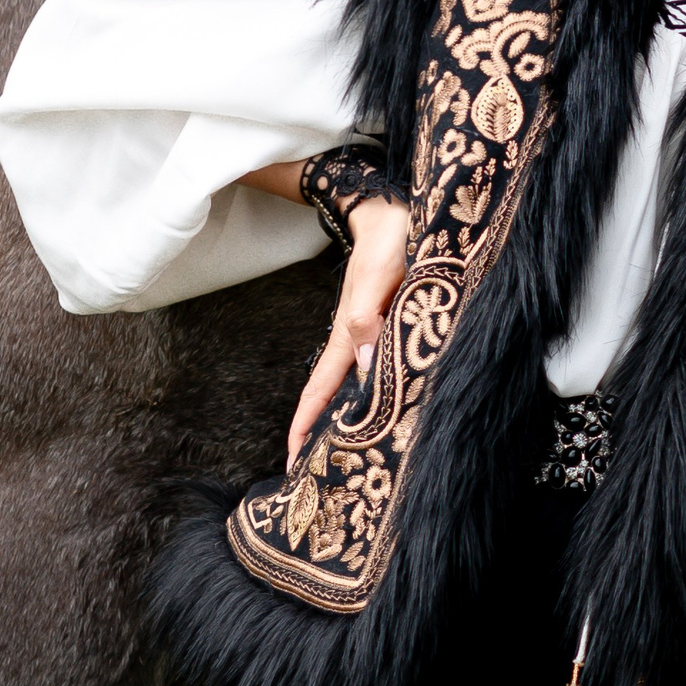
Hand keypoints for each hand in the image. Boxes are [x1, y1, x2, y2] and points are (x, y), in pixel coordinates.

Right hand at [285, 198, 411, 468]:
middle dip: (319, 429)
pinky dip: (367, 388)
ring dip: (343, 412)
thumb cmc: (391, 243)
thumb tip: (366, 361)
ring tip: (343, 447)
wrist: (394, 215)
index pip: (321, 388)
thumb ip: (370, 316)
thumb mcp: (382, 278)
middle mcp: (354, 337)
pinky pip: (371, 364)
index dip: (305, 424)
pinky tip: (375, 402)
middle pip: (330, 392)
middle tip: (315, 470)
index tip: (291, 460)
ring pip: (352, 381)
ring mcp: (366, 330)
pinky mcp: (382, 320)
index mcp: (349, 333)